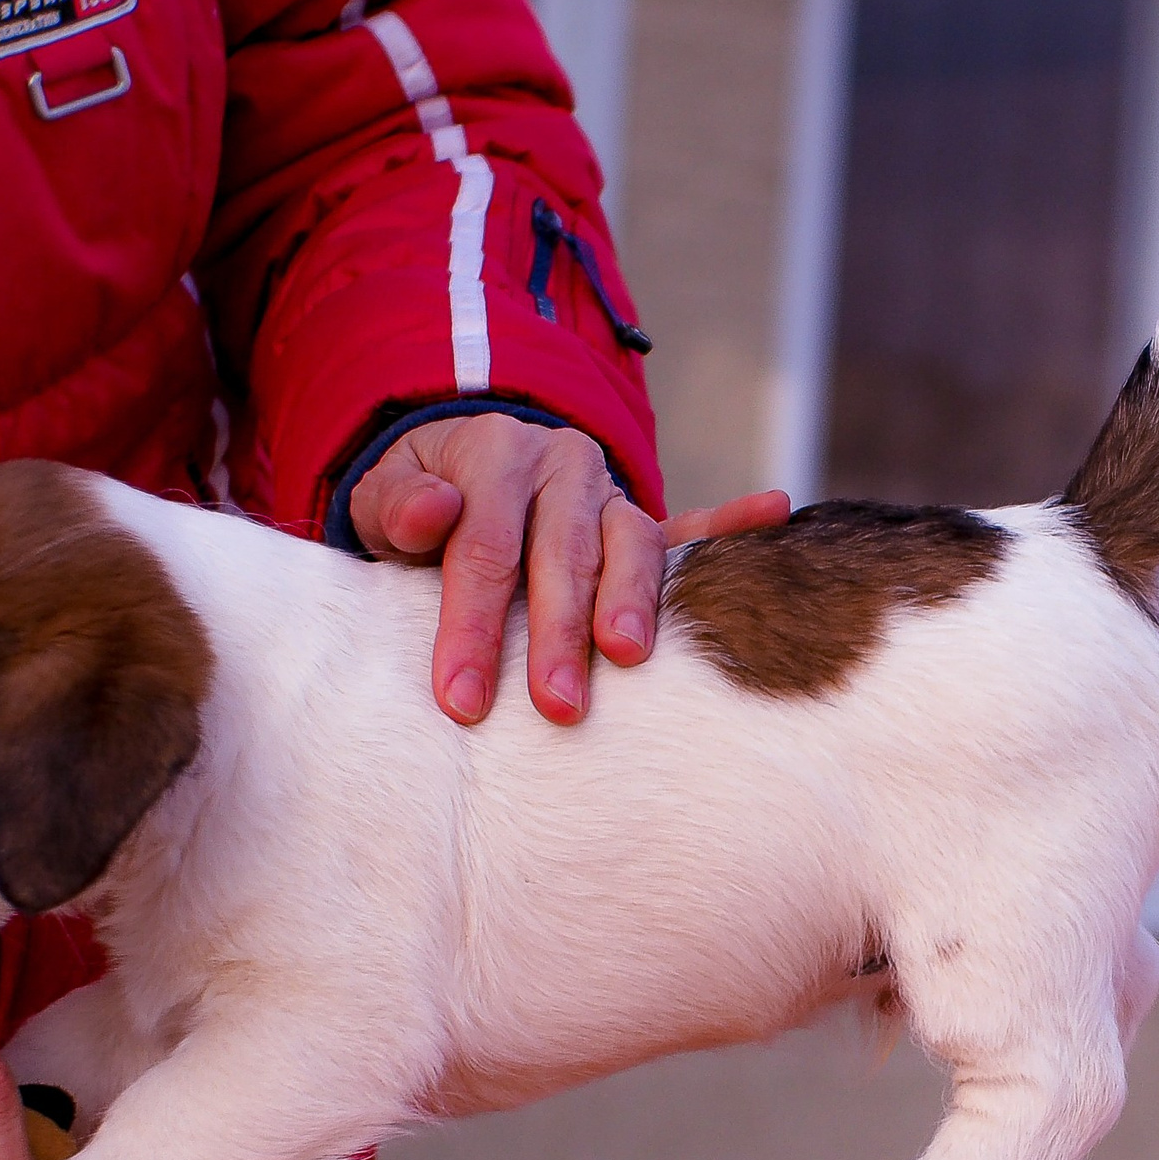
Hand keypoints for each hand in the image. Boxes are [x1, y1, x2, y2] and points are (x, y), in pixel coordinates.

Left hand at [350, 412, 787, 724]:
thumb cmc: (419, 505)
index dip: (471, 627)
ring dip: (633, 602)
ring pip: (629, 544)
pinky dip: (733, 525)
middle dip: (559, 634)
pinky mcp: (642, 524)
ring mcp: (609, 494)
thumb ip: (399, 506)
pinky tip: (773, 512)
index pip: (483, 549)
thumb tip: (433, 511)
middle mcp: (561, 464)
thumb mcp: (384, 497)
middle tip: (556, 706)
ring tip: (629, 657)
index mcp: (495, 453)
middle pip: (562, 554)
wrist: (465, 465)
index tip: (461, 702)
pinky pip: (692, 530)